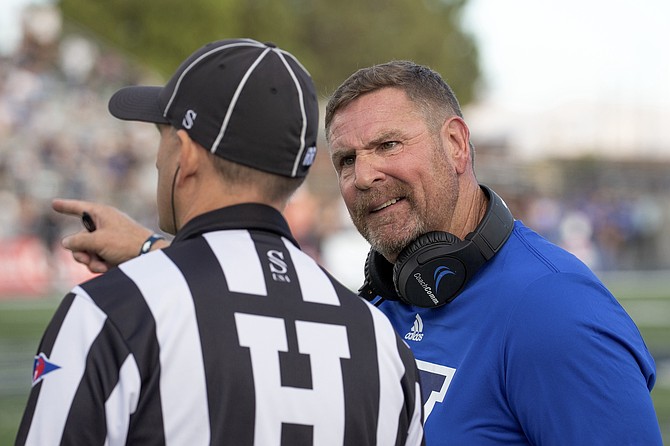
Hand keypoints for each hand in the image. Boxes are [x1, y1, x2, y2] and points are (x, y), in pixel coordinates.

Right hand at [52, 199, 168, 272]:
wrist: (149, 256)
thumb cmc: (126, 243)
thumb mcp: (97, 241)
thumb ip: (78, 241)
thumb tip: (66, 242)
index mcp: (102, 213)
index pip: (79, 208)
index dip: (66, 206)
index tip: (54, 203)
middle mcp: (104, 224)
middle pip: (79, 238)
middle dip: (80, 252)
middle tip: (86, 258)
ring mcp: (108, 238)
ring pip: (87, 251)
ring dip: (90, 261)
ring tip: (102, 265)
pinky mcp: (113, 251)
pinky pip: (97, 258)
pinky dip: (99, 264)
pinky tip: (108, 268)